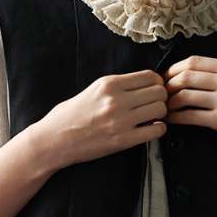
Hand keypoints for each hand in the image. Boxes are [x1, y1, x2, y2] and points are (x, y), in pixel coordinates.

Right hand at [38, 69, 167, 167]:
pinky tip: (150, 130)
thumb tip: (140, 85)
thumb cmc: (70, 116)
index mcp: (109, 84)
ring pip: (160, 109)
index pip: (149, 76)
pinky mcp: (123, 139)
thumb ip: (116, 87)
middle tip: (154, 105)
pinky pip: (156, 130)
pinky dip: (158, 130)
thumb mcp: (92, 90)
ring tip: (152, 118)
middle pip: (159, 91)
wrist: (54, 140)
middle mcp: (117, 99)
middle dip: (161, 98)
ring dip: (161, 114)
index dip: (157, 83)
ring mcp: (121, 120)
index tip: (153, 90)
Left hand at [163, 55, 216, 161]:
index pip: (195, 61)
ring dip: (170, 102)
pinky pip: (191, 116)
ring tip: (165, 108)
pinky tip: (173, 121)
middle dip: (168, 84)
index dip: (174, 68)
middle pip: (186, 75)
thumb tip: (195, 76)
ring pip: (185, 94)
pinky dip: (177, 118)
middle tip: (161, 94)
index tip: (166, 78)